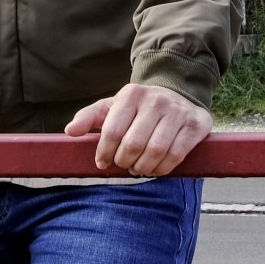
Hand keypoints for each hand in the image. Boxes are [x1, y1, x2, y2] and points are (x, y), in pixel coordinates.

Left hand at [64, 83, 210, 176]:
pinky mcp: (195, 125)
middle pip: (133, 144)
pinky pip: (176, 155)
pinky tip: (154, 169)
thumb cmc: (138, 107)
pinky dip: (162, 169)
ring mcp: (177, 111)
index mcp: (131, 94)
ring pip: (155, 151)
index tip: (102, 162)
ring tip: (137, 168)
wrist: (177, 94)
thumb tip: (70, 132)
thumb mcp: (112, 106)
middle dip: (124, 162)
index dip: (104, 152)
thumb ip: (89, 117)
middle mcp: (155, 100)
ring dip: (143, 168)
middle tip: (123, 165)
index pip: (112, 130)